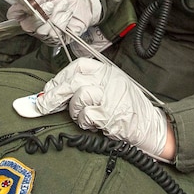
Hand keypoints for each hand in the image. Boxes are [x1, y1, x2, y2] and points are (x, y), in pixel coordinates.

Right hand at [7, 0, 101, 45]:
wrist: (81, 2)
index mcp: (26, 11)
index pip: (13, 14)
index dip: (17, 10)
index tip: (29, 3)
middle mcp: (32, 25)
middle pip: (27, 25)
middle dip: (41, 13)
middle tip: (51, 3)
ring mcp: (43, 34)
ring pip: (42, 30)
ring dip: (55, 15)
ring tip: (62, 5)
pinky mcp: (56, 40)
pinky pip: (55, 33)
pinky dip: (63, 20)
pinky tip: (67, 14)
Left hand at [37, 58, 174, 158]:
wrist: (153, 127)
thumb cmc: (129, 110)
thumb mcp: (110, 90)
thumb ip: (85, 88)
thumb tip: (51, 94)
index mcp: (108, 72)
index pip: (78, 67)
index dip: (59, 78)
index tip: (47, 90)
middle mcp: (109, 81)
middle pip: (73, 82)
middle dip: (52, 95)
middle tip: (40, 106)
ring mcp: (111, 97)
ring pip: (78, 98)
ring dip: (75, 112)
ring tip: (85, 119)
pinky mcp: (111, 115)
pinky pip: (87, 116)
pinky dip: (86, 123)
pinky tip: (95, 125)